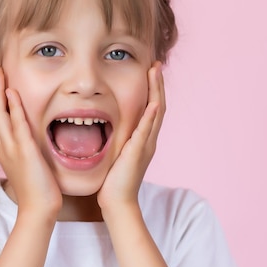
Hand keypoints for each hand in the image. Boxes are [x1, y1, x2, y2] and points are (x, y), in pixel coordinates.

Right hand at [0, 67, 61, 216]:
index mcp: (6, 148)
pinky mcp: (24, 151)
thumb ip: (25, 150)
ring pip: (1, 114)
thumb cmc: (37, 190)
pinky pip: (18, 124)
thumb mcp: (28, 165)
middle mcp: (5, 145)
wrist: (38, 209)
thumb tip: (27, 141)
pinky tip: (11, 92)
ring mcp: (12, 148)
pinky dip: (14, 107)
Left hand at [97, 62, 164, 211]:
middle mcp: (149, 140)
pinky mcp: (138, 153)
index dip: (153, 90)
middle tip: (156, 64)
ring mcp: (145, 146)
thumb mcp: (117, 154)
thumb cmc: (113, 182)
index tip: (151, 71)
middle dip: (157, 84)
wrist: (117, 202)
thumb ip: (118, 140)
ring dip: (157, 92)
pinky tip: (153, 103)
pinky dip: (151, 117)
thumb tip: (108, 128)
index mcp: (143, 140)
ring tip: (156, 73)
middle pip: (158, 106)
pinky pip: (146, 132)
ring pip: (156, 114)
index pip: (152, 109)